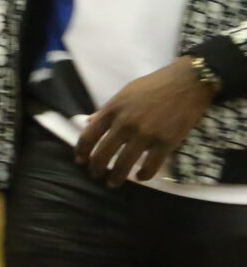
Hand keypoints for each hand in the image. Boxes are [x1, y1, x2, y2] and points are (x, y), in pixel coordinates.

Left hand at [77, 60, 216, 185]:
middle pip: (103, 153)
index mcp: (112, 110)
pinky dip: (144, 175)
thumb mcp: (124, 93)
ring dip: (116, 176)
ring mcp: (145, 135)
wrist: (187, 83)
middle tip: (95, 174)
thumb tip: (89, 123)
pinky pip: (151, 166)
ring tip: (112, 182)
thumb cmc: (154, 85)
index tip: (80, 160)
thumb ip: (107, 110)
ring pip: (124, 163)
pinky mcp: (166, 142)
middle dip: (96, 167)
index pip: (89, 135)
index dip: (82, 151)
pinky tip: (140, 177)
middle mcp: (125, 124)